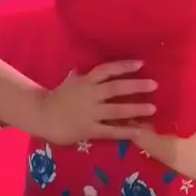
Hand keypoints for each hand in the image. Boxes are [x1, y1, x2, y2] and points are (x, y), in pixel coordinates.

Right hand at [39, 60, 156, 145]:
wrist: (41, 117)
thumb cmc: (57, 98)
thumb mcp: (70, 82)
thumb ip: (81, 76)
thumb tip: (87, 67)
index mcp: (85, 81)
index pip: (107, 70)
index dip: (124, 66)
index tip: (141, 63)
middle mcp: (89, 95)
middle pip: (115, 88)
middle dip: (136, 86)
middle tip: (154, 84)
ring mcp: (90, 113)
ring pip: (116, 110)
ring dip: (135, 109)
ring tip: (153, 108)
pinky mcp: (88, 130)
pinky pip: (110, 131)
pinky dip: (125, 131)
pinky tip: (139, 131)